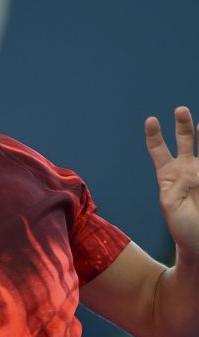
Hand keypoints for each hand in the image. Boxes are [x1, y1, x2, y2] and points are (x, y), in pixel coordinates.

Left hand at [145, 106, 198, 255]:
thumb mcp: (170, 207)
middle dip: (182, 125)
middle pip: (185, 140)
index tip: (151, 120)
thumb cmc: (181, 225)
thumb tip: (186, 174)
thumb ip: (174, 188)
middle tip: (180, 110)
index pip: (159, 150)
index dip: (154, 136)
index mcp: (168, 175)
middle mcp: (187, 168)